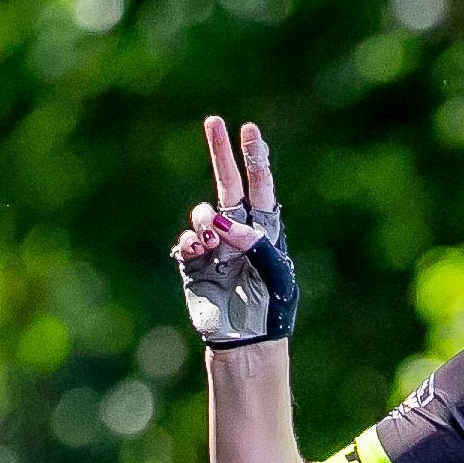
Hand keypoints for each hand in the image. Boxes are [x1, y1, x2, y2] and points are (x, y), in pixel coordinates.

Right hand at [170, 113, 296, 348]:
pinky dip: (190, 241)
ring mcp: (214, 246)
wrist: (247, 341)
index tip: (250, 131)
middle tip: (213, 121)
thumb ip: (255, 243)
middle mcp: (238, 232)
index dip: (255, 158)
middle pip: (229, 184)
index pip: (260, 186)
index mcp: (265, 230)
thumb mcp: (277, 275)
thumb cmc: (271, 309)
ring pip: (203, 214)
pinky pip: (186, 241)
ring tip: (213, 240)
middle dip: (221, 153)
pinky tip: (200, 251)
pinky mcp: (193, 264)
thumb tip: (222, 221)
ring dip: (206, 219)